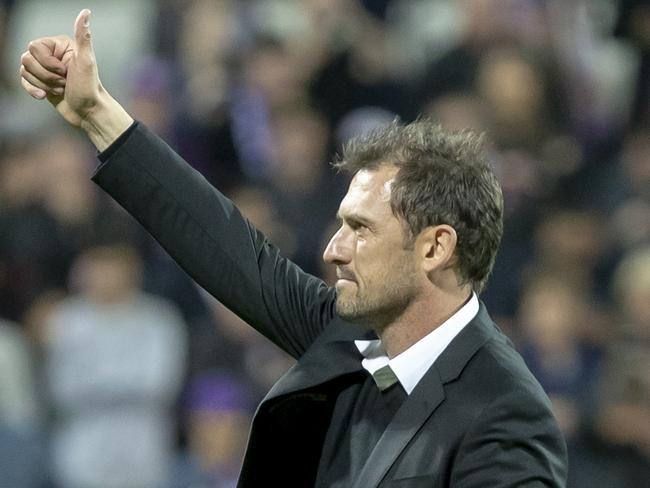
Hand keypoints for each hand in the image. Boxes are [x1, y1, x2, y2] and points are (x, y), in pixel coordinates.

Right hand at [20, 9, 101, 126]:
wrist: (88, 112)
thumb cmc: (89, 87)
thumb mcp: (87, 60)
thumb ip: (83, 36)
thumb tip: (85, 12)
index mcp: (60, 46)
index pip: (34, 47)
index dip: (47, 62)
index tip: (65, 72)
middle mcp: (51, 55)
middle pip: (27, 59)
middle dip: (45, 75)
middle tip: (64, 82)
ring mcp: (45, 69)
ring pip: (24, 71)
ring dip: (43, 84)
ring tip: (61, 89)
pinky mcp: (41, 82)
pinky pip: (23, 81)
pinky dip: (33, 90)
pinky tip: (44, 96)